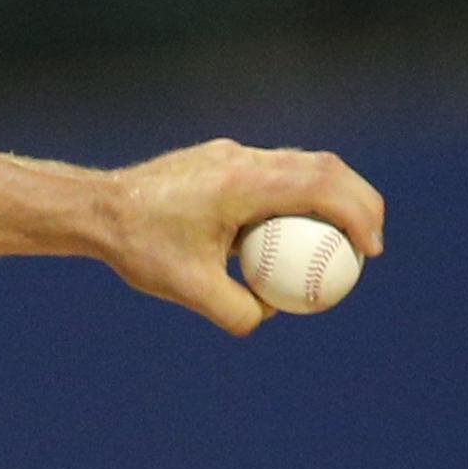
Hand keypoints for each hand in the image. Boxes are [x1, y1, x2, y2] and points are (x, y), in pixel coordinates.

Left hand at [98, 139, 385, 334]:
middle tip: (370, 243)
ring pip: (301, 162)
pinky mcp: (220, 158)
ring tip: (341, 236)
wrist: (97, 208)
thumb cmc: (140, 247)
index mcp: (243, 184)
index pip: (321, 189)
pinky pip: (273, 170)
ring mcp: (231, 154)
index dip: (358, 215)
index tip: (370, 250)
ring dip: (331, 193)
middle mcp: (242, 160)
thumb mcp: (189, 289)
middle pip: (324, 167)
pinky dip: (297, 193)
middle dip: (360, 200)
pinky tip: (290, 231)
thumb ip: (237, 311)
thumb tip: (271, 314)